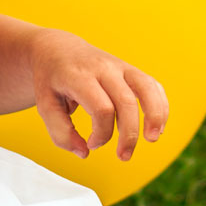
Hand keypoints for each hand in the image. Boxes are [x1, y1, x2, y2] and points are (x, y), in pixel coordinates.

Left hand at [29, 29, 168, 160]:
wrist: (56, 48)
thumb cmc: (51, 80)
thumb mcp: (44, 105)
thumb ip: (60, 133)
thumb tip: (85, 153)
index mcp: (78, 75)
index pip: (101, 108)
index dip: (101, 134)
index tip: (91, 144)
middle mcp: (102, 67)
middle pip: (126, 102)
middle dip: (129, 134)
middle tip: (124, 156)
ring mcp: (118, 65)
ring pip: (147, 87)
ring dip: (155, 116)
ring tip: (152, 139)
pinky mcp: (130, 69)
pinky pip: (152, 85)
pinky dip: (160, 106)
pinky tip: (156, 128)